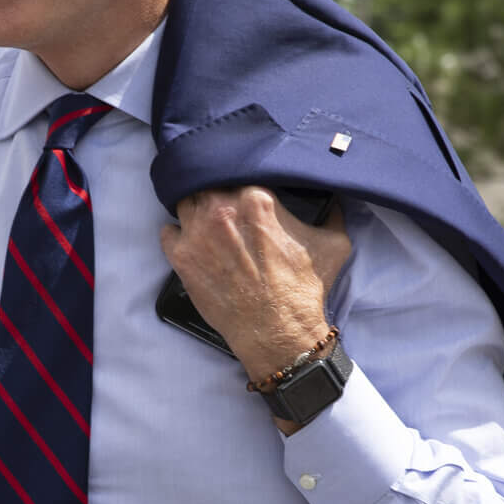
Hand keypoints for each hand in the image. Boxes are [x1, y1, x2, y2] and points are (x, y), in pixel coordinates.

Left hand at [158, 187, 351, 382]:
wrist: (278, 330)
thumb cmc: (303, 288)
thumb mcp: (333, 244)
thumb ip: (333, 215)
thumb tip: (335, 203)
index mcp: (255, 197)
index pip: (239, 173)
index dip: (241, 184)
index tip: (244, 196)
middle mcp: (221, 207)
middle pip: (208, 184)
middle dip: (217, 194)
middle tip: (226, 210)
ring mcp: (196, 231)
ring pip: (185, 202)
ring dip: (194, 210)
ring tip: (206, 224)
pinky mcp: (181, 257)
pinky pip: (167, 232)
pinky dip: (177, 234)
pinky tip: (191, 243)